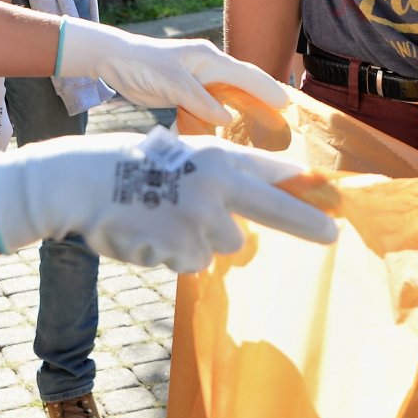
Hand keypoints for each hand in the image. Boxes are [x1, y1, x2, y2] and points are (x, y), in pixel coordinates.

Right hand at [0, 126, 336, 272]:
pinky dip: (174, 254)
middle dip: (307, 222)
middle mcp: (216, 185)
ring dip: (201, 240)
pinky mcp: (178, 248)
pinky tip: (149, 233)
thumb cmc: (133, 167)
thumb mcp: (183, 155)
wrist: (81, 182)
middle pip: (274, 210)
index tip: (336, 198)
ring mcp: (199, 219)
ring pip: (222, 245)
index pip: (274, 172)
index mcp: (218, 157)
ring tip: (164, 218)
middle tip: (333, 234)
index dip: (306, 186)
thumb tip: (257, 201)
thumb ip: (222, 175)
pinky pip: (191, 262)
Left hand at [57, 18, 289, 126]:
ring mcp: (196, 82)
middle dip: (260, 101)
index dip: (266, 89)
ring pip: (225, 100)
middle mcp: (207, 69)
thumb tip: (227, 119)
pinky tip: (223, 136)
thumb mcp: (173, 83)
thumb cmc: (143, 64)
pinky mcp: (184, 95)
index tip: (286, 103)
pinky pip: (206, 110)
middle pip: (240, 87)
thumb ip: (200, 101)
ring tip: (259, 133)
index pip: (245, 74)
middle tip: (282, 120)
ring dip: (240, 114)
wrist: (113, 61)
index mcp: (208, 59)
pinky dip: (216, 122)